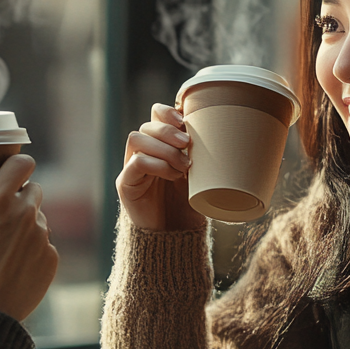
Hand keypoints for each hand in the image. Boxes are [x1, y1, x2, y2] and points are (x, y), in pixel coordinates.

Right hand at [0, 151, 58, 321]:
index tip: (5, 173)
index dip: (15, 165)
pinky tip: (10, 264)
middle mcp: (25, 214)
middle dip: (17, 197)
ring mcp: (41, 238)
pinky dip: (31, 250)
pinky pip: (44, 244)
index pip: (23, 163)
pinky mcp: (50, 260)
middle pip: (32, 190)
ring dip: (25, 224)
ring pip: (38, 218)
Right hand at [116, 102, 204, 231]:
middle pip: (147, 125)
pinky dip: (157, 165)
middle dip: (168, 131)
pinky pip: (136, 162)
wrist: (175, 236)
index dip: (167, 112)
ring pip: (137, 138)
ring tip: (183, 166)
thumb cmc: (189, 203)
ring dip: (163, 148)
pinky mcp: (126, 183)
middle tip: (187, 144)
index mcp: (159, 144)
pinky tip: (172, 175)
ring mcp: (131, 167)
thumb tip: (224, 130)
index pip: (155, 114)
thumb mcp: (199, 173)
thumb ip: (201, 153)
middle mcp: (142, 152)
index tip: (185, 120)